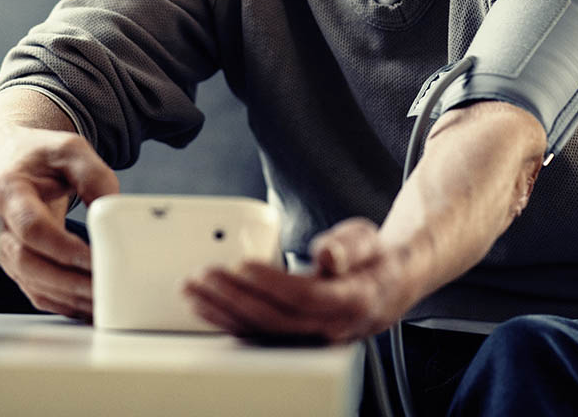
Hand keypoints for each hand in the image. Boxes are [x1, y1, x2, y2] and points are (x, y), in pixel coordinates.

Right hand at [0, 126, 118, 319]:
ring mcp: (5, 251)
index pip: (32, 228)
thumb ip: (93, 175)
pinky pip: (38, 292)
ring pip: (34, 284)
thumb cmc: (43, 155)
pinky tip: (91, 306)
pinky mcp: (18, 266)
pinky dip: (65, 303)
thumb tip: (110, 212)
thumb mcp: (70, 150)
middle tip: (104, 287)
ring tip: (105, 301)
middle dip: (68, 281)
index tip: (93, 258)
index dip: (62, 248)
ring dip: (70, 297)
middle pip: (29, 264)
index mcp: (9, 192)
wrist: (13, 161)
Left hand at [183, 217, 415, 343]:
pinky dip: (226, 321)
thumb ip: (348, 245)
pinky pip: (256, 334)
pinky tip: (205, 306)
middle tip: (205, 274)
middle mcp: (329, 328)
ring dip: (221, 311)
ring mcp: (310, 338)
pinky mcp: (293, 338)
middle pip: (274, 318)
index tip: (243, 265)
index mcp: (352, 301)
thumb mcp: (367, 239)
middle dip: (234, 296)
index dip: (271, 283)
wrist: (385, 287)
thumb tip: (328, 256)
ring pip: (260, 331)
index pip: (305, 297)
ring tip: (193, 289)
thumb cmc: (372, 259)